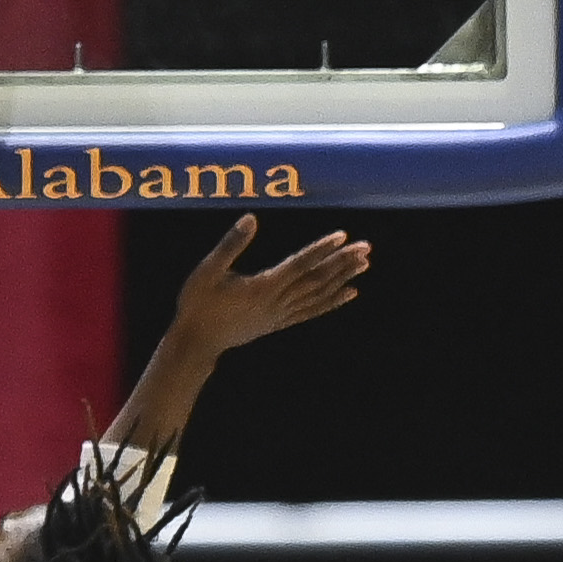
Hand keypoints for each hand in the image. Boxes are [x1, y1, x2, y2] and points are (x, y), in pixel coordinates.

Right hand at [167, 217, 367, 358]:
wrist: (196, 342)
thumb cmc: (197, 304)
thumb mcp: (207, 271)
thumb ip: (230, 245)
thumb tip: (250, 219)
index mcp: (263, 286)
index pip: (299, 264)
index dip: (322, 250)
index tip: (342, 237)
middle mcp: (278, 302)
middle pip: (317, 279)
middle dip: (342, 262)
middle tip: (366, 247)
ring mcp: (280, 315)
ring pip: (319, 295)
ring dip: (342, 279)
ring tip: (364, 264)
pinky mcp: (279, 323)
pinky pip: (312, 311)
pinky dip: (332, 301)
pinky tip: (350, 293)